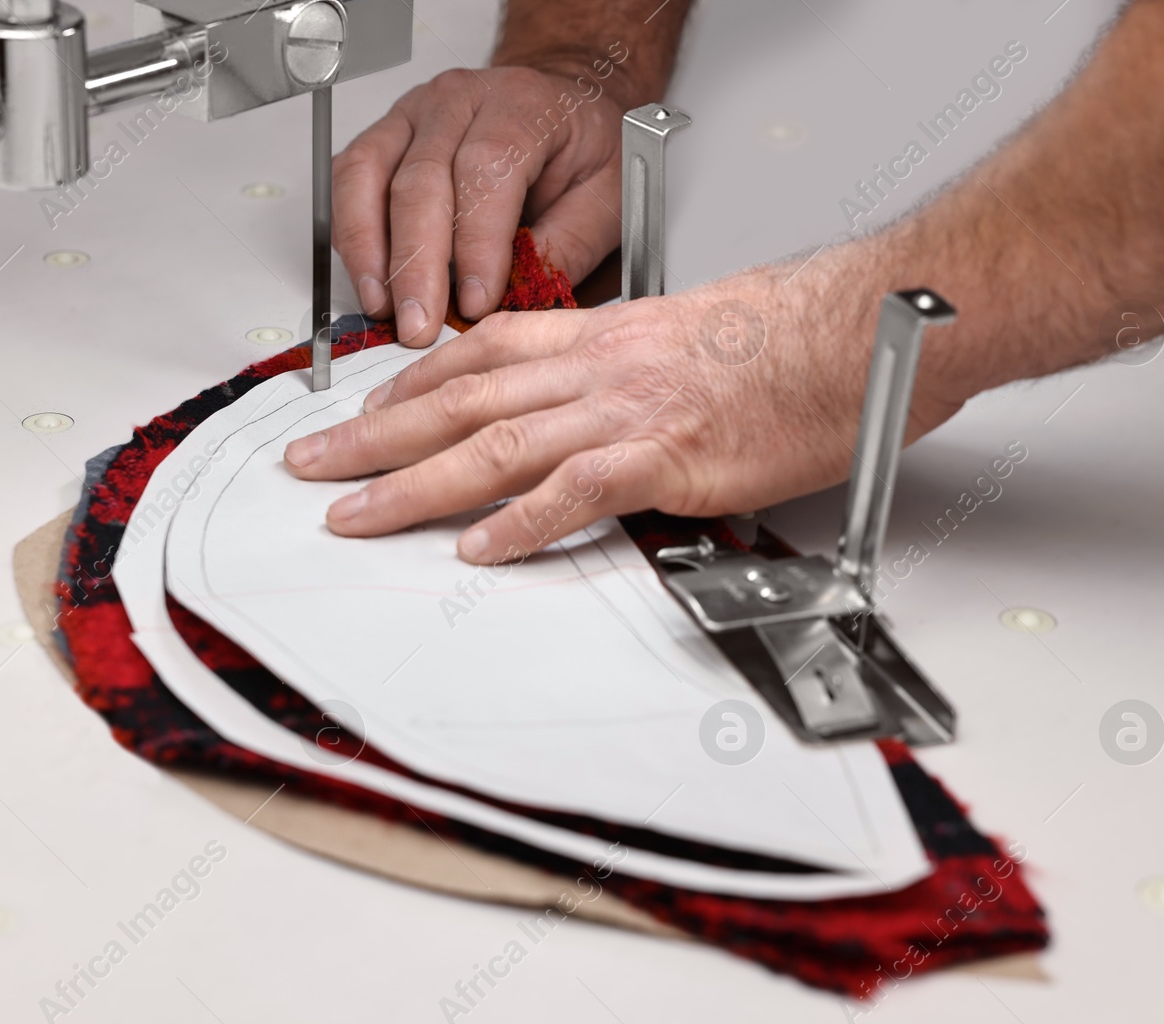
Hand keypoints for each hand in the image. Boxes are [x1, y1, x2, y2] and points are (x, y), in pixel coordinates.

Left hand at [282, 263, 971, 563]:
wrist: (852, 334)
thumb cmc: (785, 341)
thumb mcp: (684, 343)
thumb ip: (625, 380)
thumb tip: (593, 423)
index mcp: (601, 339)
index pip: (480, 355)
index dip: (410, 385)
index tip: (364, 411)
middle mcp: (596, 368)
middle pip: (460, 401)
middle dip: (373, 438)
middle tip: (311, 467)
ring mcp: (626, 412)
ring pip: (495, 446)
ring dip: (413, 483)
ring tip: (354, 515)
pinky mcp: (667, 457)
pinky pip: (576, 492)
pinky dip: (521, 522)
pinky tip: (479, 548)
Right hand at [332, 64, 629, 347]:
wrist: (564, 107)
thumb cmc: (584, 151)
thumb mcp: (607, 199)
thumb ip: (568, 247)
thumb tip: (521, 299)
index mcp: (523, 105)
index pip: (486, 170)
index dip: (476, 243)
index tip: (476, 302)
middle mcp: (460, 99)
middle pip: (420, 179)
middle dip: (416, 264)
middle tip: (420, 323)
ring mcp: (414, 113)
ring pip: (368, 174)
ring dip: (368, 250)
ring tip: (382, 307)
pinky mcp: (385, 135)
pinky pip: (348, 179)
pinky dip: (351, 234)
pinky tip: (368, 279)